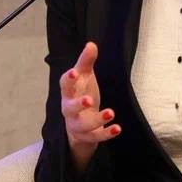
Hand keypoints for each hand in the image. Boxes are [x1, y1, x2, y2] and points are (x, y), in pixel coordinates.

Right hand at [60, 42, 120, 166]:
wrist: (79, 124)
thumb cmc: (80, 94)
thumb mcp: (84, 77)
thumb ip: (86, 62)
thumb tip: (91, 44)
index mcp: (68, 92)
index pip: (65, 85)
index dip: (69, 79)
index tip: (75, 72)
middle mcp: (69, 109)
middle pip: (70, 108)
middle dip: (78, 104)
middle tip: (89, 99)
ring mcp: (77, 124)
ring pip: (84, 125)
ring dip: (97, 120)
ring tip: (111, 112)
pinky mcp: (88, 136)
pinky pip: (96, 137)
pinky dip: (106, 133)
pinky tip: (117, 128)